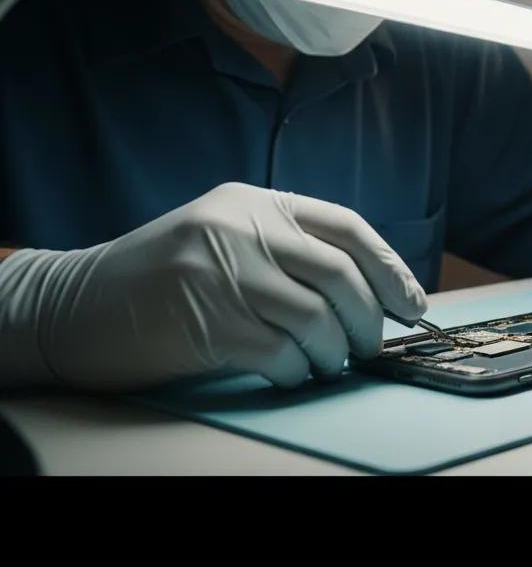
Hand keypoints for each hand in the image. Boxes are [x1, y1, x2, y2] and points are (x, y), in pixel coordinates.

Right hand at [0, 182, 426, 390]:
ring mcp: (221, 273)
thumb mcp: (227, 239)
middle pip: (340, 274)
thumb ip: (288, 248)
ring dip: (334, 352)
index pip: (346, 227)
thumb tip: (374, 290)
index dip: (391, 268)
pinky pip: (281, 354)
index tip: (411, 305)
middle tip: (372, 346)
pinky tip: (290, 373)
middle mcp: (240, 228)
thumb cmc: (163, 281)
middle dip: (370, 318)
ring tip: (326, 364)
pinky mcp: (206, 322)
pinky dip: (298, 371)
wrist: (75, 306)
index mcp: (254, 202)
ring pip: (316, 318)